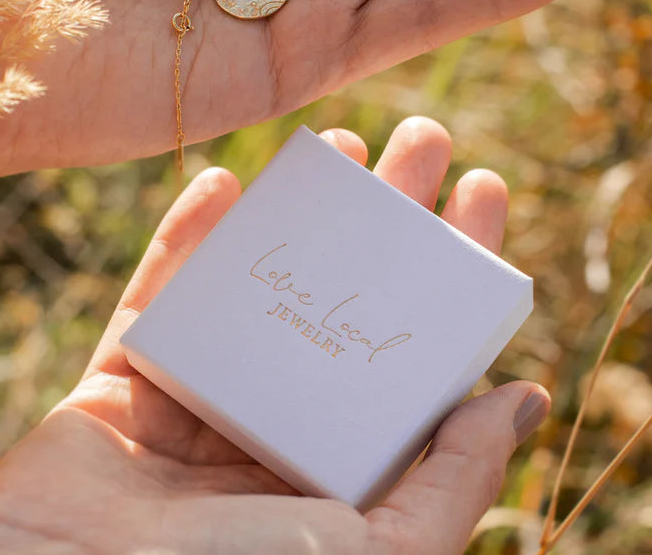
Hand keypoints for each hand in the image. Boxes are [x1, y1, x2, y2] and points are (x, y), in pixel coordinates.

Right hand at [0, 117, 549, 554]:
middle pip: (348, 300)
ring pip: (260, 285)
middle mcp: (278, 426)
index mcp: (343, 468)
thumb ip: (451, 482)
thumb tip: (523, 398)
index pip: (418, 351)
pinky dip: (187, 238)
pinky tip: (224, 184)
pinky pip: (161, 296)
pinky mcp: (128, 381)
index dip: (456, 271)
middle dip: (390, 215)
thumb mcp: (378, 553)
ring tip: (337, 144)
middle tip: (419, 139)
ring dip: (300, 212)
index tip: (480, 189)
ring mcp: (201, 400)